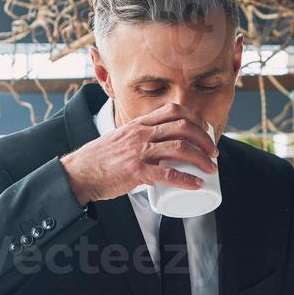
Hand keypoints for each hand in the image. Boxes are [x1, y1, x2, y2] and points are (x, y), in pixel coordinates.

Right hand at [59, 102, 218, 204]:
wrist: (79, 173)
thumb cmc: (101, 159)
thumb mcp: (122, 138)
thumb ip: (139, 138)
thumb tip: (160, 145)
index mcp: (139, 124)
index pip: (173, 110)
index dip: (195, 118)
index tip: (206, 130)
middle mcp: (141, 133)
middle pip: (183, 127)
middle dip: (205, 139)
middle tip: (214, 154)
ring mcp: (138, 152)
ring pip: (180, 148)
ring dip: (201, 158)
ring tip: (211, 169)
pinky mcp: (135, 172)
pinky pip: (167, 174)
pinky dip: (186, 179)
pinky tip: (196, 184)